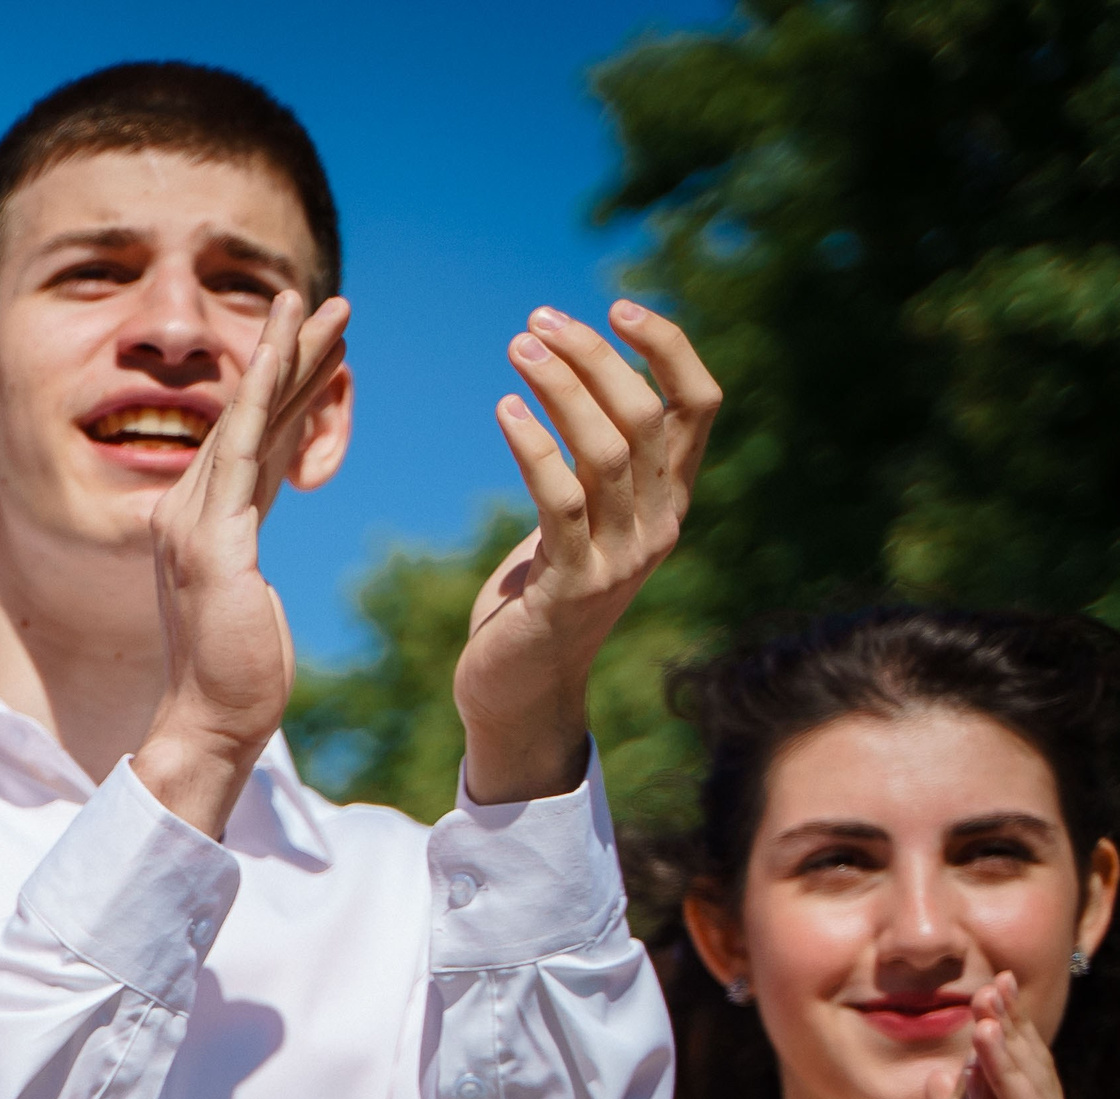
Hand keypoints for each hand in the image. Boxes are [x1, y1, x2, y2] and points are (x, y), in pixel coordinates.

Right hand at [136, 288, 350, 838]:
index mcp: (200, 522)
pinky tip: (284, 355)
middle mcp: (186, 509)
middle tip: (332, 303)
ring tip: (324, 307)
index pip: (251, 440)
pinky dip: (261, 395)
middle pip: (249, 416)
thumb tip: (255, 538)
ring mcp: (192, 520)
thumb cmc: (237, 674)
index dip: (287, 389)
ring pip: (245, 417)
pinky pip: (239, 448)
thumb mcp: (249, 595)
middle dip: (292, 356)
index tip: (325, 346)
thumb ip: (247, 551)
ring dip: (286, 357)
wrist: (210, 721)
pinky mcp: (211, 538)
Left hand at [453, 301, 722, 803]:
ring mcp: (623, 558)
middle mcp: (661, 525)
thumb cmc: (536, 598)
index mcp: (670, 501)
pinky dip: (533, 447)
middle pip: (647, 414)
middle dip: (594, 357)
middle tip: (535, 323)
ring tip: (516, 348)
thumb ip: (590, 466)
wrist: (517, 690)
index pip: (700, 404)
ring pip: (610, 450)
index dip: (670, 347)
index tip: (618, 305)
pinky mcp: (575, 585)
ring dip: (561, 390)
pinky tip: (503, 411)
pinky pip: (561, 500)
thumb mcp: (576, 521)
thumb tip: (570, 383)